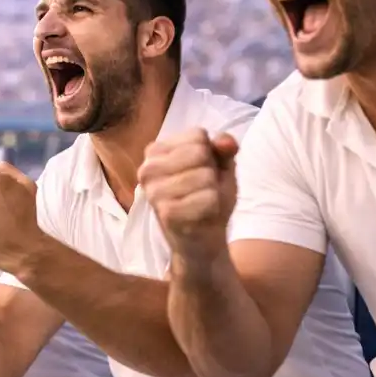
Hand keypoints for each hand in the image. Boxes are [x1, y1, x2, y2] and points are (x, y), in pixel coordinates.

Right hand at [138, 130, 237, 266]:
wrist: (202, 241)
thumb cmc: (207, 198)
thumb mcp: (219, 168)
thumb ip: (224, 150)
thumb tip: (227, 142)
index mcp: (156, 152)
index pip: (197, 136)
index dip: (210, 154)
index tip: (201, 171)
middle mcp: (148, 168)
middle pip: (200, 154)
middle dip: (211, 174)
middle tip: (201, 191)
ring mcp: (154, 192)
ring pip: (205, 176)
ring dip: (213, 192)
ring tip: (201, 204)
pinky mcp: (166, 213)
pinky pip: (208, 199)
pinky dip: (212, 209)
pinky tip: (200, 217)